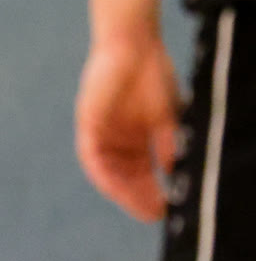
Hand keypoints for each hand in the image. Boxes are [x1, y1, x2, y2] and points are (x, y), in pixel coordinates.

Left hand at [75, 33, 180, 221]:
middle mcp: (116, 139)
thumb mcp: (166, 118)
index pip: (142, 174)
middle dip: (138, 198)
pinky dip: (102, 173)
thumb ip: (167, 146)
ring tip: (140, 207)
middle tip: (154, 215)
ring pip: (107, 172)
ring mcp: (100, 132)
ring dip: (122, 191)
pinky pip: (90, 156)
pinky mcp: (86, 123)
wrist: (134, 46)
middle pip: (124, 177)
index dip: (152, 193)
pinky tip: (115, 187)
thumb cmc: (153, 76)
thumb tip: (174, 176)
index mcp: (135, 139)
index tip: (165, 211)